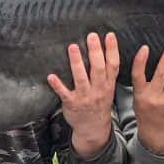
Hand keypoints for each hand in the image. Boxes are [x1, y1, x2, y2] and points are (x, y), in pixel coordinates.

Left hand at [47, 32, 119, 158]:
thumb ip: (107, 72)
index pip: (113, 65)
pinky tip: (51, 76)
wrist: (94, 128)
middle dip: (95, 51)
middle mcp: (98, 89)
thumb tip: (104, 49)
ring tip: (73, 47)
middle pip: (98, 68)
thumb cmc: (100, 104)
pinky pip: (64, 93)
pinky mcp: (72, 103)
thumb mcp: (109, 89)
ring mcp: (85, 97)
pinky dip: (57, 85)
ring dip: (77, 63)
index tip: (110, 35)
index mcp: (108, 84)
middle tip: (92, 36)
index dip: (112, 50)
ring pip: (81, 78)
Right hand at [132, 40, 163, 154]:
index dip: (140, 61)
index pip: (138, 75)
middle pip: (161, 73)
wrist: (155, 133)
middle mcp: (154, 97)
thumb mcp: (137, 98)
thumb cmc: (146, 112)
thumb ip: (142, 82)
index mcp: (140, 94)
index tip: (145, 47)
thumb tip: (145, 58)